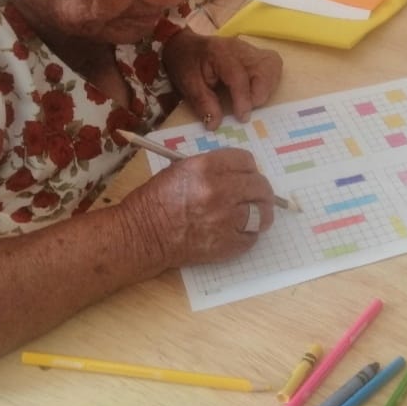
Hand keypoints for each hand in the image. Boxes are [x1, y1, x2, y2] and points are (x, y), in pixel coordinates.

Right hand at [122, 147, 274, 266]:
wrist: (143, 234)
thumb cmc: (157, 199)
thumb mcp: (181, 169)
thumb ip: (212, 168)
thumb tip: (238, 172)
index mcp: (206, 167)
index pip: (246, 160)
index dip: (247, 167)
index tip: (246, 173)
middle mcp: (220, 191)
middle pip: (260, 185)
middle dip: (258, 189)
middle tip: (254, 194)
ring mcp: (226, 219)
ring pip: (263, 212)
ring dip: (260, 212)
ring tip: (252, 214)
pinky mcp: (228, 244)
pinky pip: (253, 237)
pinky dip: (248, 234)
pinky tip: (236, 231)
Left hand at [162, 28, 282, 125]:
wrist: (184, 46)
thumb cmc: (185, 64)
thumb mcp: (188, 85)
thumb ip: (202, 104)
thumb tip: (215, 124)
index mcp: (219, 53)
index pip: (239, 76)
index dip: (243, 100)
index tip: (242, 118)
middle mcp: (239, 48)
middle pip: (264, 68)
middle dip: (260, 93)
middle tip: (246, 107)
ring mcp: (249, 48)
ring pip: (272, 66)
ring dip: (267, 87)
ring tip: (251, 99)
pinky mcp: (255, 53)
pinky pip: (272, 65)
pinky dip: (269, 80)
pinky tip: (256, 88)